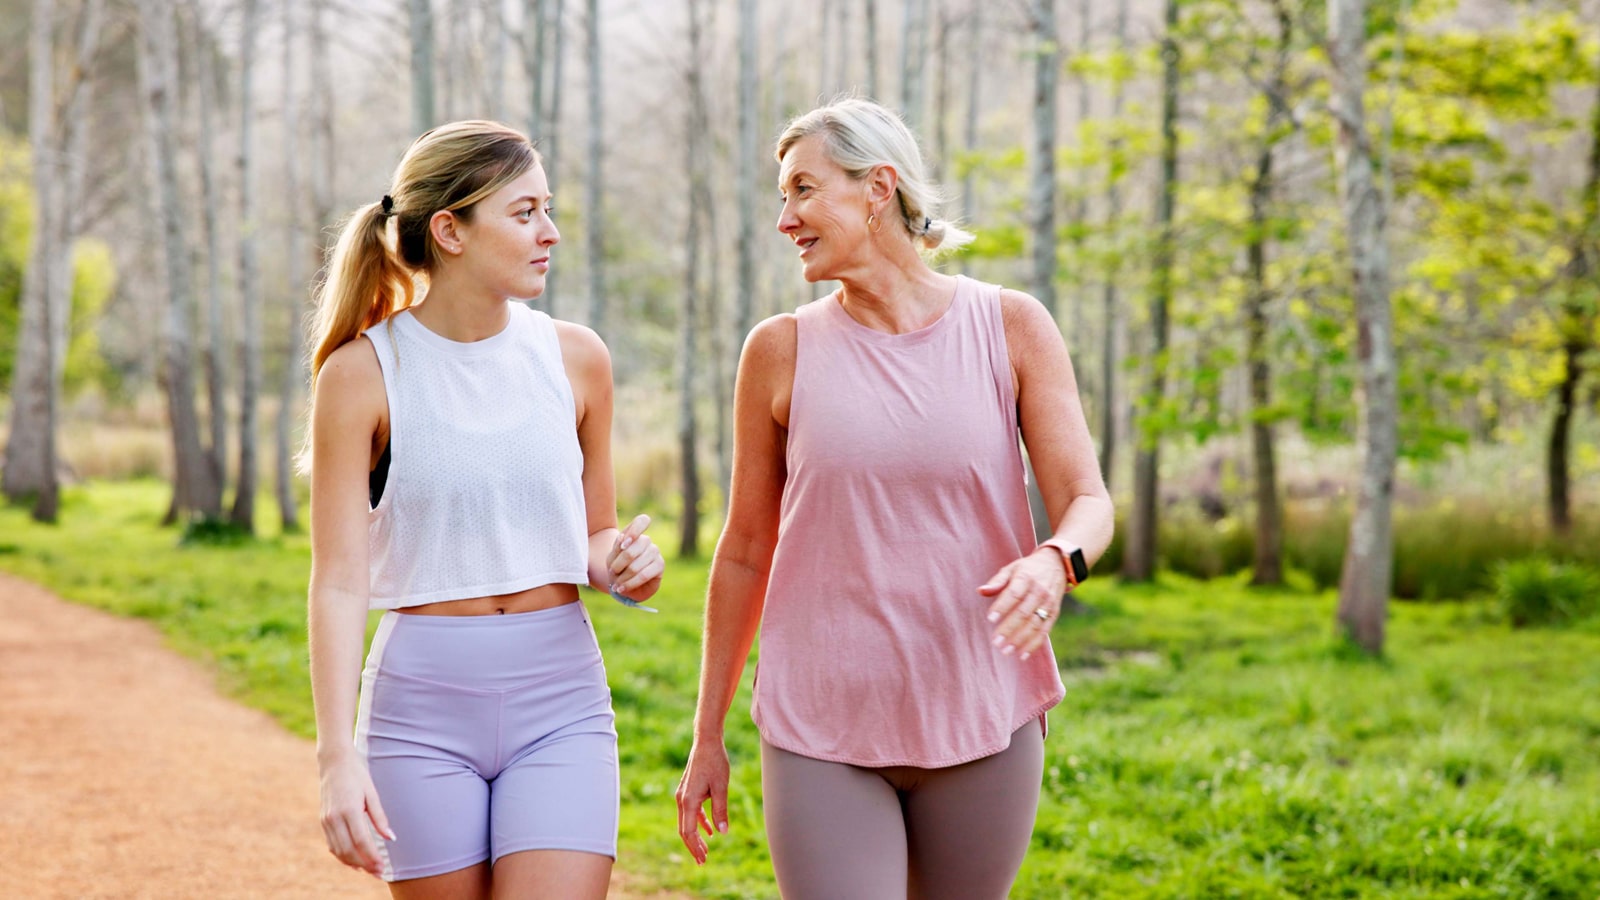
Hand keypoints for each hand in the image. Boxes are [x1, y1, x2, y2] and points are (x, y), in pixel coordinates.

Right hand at [318, 754, 394, 877]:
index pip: (362, 841)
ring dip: (352, 863)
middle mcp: (335, 817)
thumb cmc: (357, 775)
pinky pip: (331, 844)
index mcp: (349, 809)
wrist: (334, 762)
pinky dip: (341, 855)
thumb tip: (391, 838)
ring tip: (367, 870)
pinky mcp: (323, 820)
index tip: (382, 868)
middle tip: (378, 873)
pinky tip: (353, 860)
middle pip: (348, 850)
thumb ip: (380, 818)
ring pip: (338, 850)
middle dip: (364, 865)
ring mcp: (326, 820)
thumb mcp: (372, 793)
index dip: (372, 857)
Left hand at [607, 514, 663, 600]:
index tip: (624, 544)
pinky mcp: (660, 565)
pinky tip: (622, 588)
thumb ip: (616, 548)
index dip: (635, 530)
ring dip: (623, 577)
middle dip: (619, 564)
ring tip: (616, 584)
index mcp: (634, 533)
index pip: (642, 521)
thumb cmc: (617, 568)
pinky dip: (630, 583)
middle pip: (633, 549)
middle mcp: (646, 540)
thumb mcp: (611, 558)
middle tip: (612, 572)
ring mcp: (655, 551)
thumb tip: (622, 537)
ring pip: (636, 565)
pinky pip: (644, 575)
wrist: (625, 584)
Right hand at [674, 738, 730, 864]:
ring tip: (705, 850)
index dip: (694, 847)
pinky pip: (691, 812)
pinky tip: (710, 831)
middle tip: (703, 861)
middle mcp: (681, 799)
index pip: (687, 831)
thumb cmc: (715, 762)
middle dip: (693, 846)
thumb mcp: (721, 787)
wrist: (706, 741)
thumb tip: (722, 832)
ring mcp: (683, 794)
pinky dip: (699, 823)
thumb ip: (720, 810)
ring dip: (696, 836)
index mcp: (688, 801)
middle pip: (684, 830)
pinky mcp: (688, 790)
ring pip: (686, 822)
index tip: (702, 859)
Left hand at [978, 547, 1069, 660]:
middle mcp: (1039, 591)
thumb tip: (980, 591)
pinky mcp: (1054, 613)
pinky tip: (1022, 655)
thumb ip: (997, 581)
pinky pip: (1045, 631)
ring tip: (1006, 651)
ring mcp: (1048, 603)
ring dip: (1020, 640)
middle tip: (996, 642)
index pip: (1014, 594)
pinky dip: (1034, 644)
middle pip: (1024, 613)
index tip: (990, 619)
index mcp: (1026, 578)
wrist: (1057, 565)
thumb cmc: (1028, 569)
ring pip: (1034, 625)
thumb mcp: (1012, 569)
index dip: (1002, 607)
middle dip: (1009, 629)